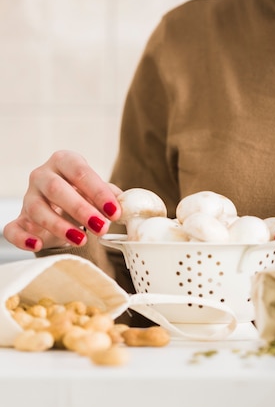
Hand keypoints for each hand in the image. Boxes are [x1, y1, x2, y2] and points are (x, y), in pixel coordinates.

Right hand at [3, 150, 121, 251]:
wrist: (60, 205)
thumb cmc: (82, 194)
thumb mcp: (97, 190)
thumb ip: (112, 196)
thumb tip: (128, 205)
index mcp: (64, 161)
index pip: (80, 172)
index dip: (98, 192)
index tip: (114, 211)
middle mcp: (42, 176)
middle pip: (57, 189)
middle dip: (81, 210)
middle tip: (102, 227)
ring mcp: (28, 197)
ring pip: (37, 210)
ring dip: (59, 226)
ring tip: (81, 240)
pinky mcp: (19, 219)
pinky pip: (13, 228)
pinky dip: (23, 238)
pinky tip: (38, 245)